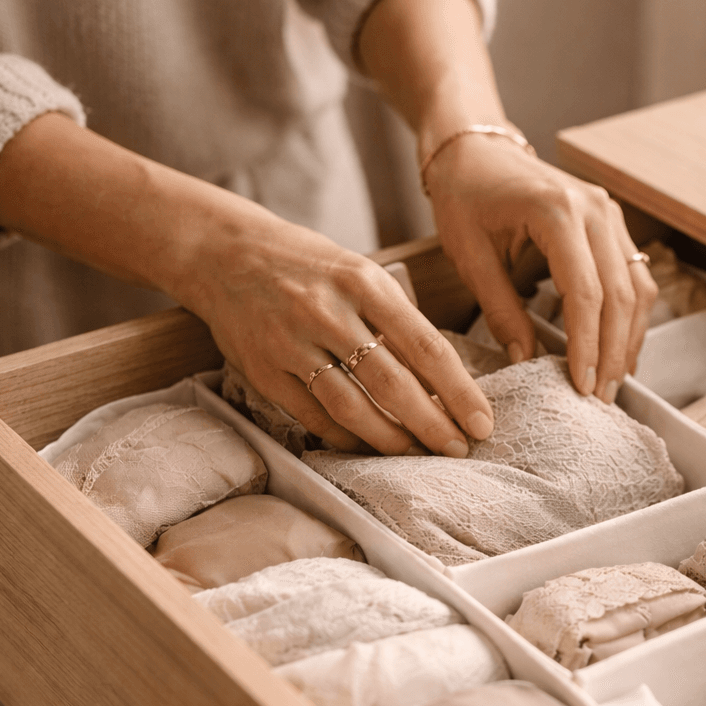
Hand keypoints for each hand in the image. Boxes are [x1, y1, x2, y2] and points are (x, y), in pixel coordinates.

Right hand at [175, 211, 495, 455]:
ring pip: (352, 407)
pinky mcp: (262, 370)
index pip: (426, 346)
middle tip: (458, 449)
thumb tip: (443, 379)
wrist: (223, 252)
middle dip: (433, 425)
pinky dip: (346, 437)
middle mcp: (328, 312)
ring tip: (418, 453)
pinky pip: (313, 415)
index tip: (482, 422)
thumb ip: (396, 318)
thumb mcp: (359, 272)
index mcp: (364, 282)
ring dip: (391, 439)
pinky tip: (369, 446)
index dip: (459, 392)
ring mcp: (291, 343)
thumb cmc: (308, 265)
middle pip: (393, 384)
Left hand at [425, 133, 656, 401]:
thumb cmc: (465, 196)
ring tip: (612, 381)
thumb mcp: (470, 256)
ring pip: (637, 287)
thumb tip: (526, 361)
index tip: (581, 386)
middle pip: (621, 293)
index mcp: (556, 210)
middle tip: (601, 397)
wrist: (476, 149)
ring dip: (629, 338)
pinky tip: (616, 348)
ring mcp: (610, 213)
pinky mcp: (613, 222)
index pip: (585, 291)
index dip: (587, 344)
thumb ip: (500, 310)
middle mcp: (595, 208)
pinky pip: (634, 276)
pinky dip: (629, 316)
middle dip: (613, 352)